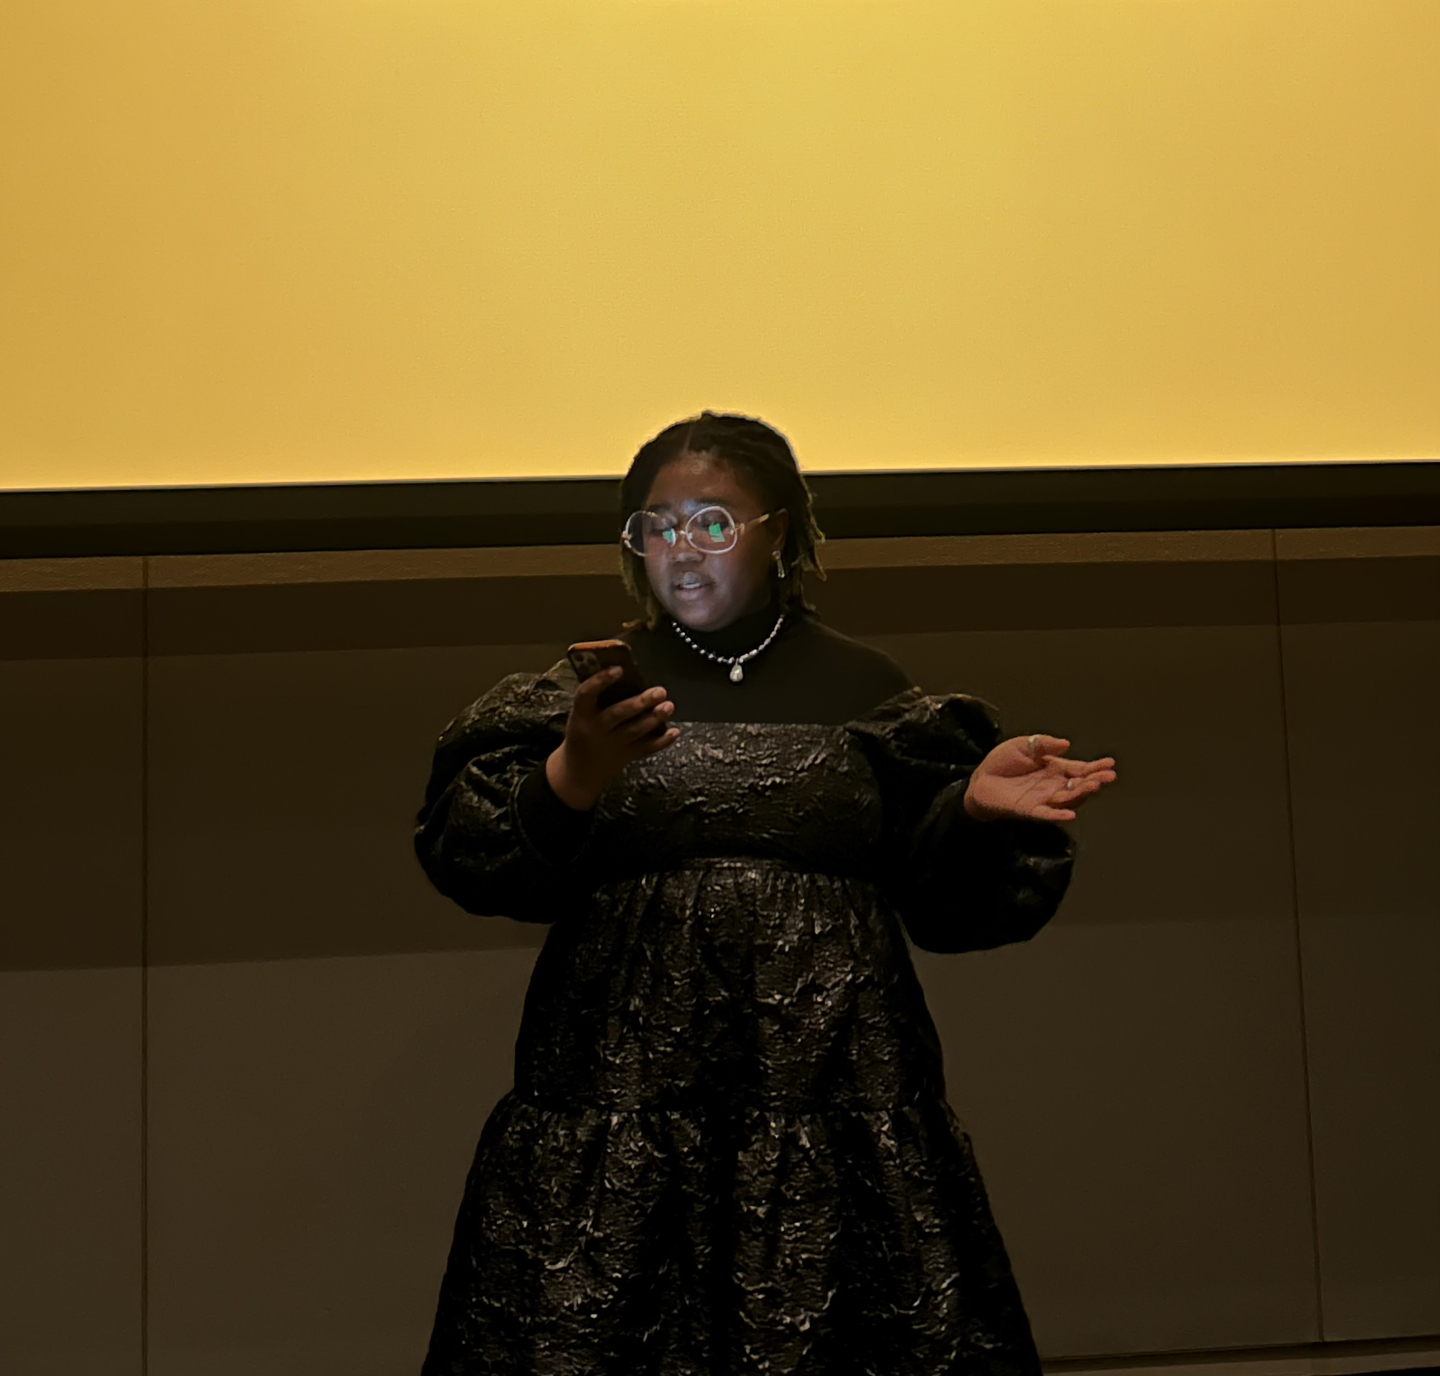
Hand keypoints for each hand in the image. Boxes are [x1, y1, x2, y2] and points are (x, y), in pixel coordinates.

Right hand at [545, 666, 679, 810]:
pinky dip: (661, 742)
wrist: (579, 770)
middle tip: (660, 691)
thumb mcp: (581, 715)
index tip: (619, 669)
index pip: (586, 694)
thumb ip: (598, 698)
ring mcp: (612, 745)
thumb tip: (625, 672)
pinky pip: (645, 749)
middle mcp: (596, 729)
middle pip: (618, 713)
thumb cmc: (583, 732)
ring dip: (654, 718)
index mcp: (581, 714)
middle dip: (641, 702)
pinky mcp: (625, 756)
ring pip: (635, 731)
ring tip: (669, 706)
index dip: (601, 680)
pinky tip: (674, 731)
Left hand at [962, 734, 1116, 823]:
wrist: (981, 779)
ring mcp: (1043, 799)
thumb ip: (1043, 744)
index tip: (1110, 764)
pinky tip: (1070, 815)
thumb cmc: (1003, 762)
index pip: (1080, 769)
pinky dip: (1058, 815)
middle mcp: (1054, 786)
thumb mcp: (1023, 745)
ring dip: (1081, 795)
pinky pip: (1046, 814)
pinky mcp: (1029, 810)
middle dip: (1094, 781)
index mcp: (1055, 769)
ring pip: (1067, 800)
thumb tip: (1066, 744)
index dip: (1095, 767)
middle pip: (1079, 786)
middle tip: (1107, 777)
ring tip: (1093, 786)